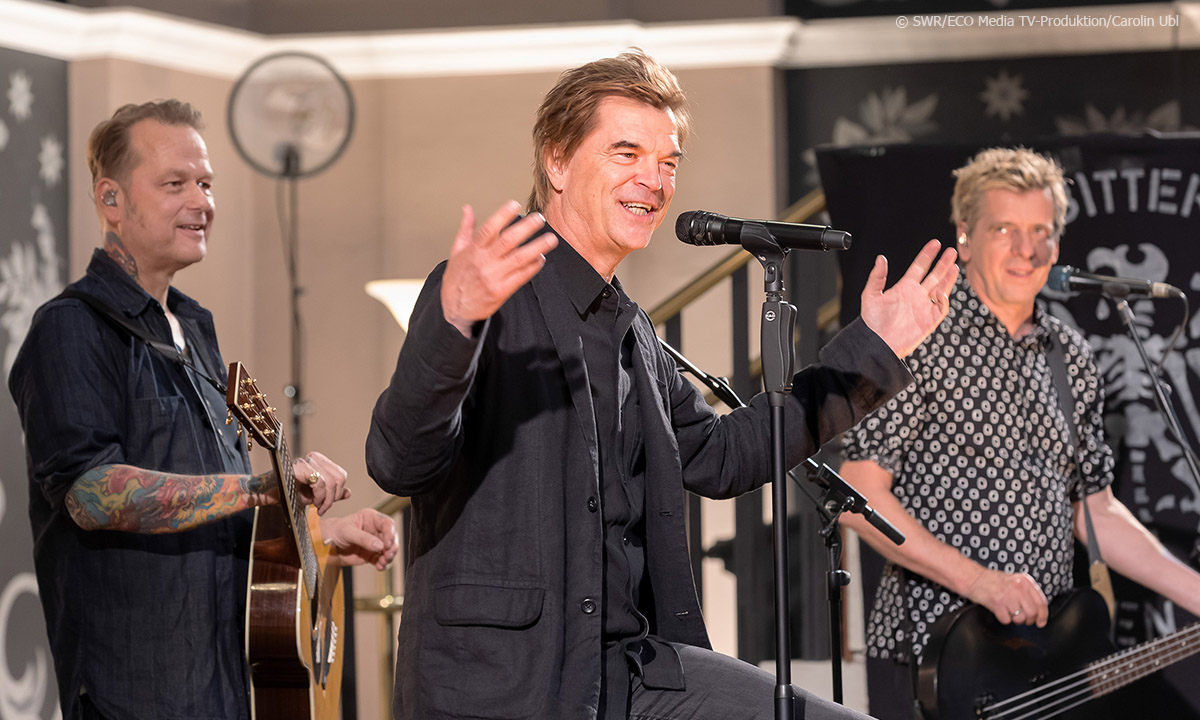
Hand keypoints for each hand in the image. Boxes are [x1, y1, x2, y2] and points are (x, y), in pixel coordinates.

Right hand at [292, 451, 349, 515]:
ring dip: (325, 499)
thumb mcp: (314, 495)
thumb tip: (348, 493)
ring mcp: (307, 461)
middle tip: (322, 508)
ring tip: (317, 506)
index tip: (326, 504)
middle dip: (332, 498)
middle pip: (338, 478)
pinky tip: (312, 502)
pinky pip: (319, 482)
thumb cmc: (288, 492)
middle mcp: (314, 457)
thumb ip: (331, 493)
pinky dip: (318, 496)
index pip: (340, 475)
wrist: (268, 494)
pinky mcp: (300, 467)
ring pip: (330, 481)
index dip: (337, 492)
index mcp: (319, 460)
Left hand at [320, 509, 398, 569]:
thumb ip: (363, 538)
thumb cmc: (334, 532)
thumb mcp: (347, 532)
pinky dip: (382, 564)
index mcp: (371, 519)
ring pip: (388, 550)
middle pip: (391, 538)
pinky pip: (381, 560)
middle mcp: (375, 530)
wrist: (325, 546)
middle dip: (392, 547)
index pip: (387, 524)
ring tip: (383, 562)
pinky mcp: (371, 555)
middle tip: (387, 555)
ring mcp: (374, 543)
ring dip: (388, 557)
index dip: (390, 534)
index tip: (387, 544)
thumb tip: (379, 546)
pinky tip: (379, 567)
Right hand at [441, 201, 557, 337]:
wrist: (454, 309)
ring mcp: (494, 277)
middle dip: (526, 228)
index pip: (489, 228)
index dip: (502, 215)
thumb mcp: (456, 251)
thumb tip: (468, 209)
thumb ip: (465, 228)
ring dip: (537, 247)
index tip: (515, 204)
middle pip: (508, 241)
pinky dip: (533, 267)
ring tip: (550, 239)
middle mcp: (484, 262)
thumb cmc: (457, 279)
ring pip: (519, 259)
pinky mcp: (502, 291)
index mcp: (473, 250)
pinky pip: (521, 277)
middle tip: (539, 218)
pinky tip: (541, 259)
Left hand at [860, 239, 958, 357]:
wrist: (877, 342)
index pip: (919, 267)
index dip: (927, 255)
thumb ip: (877, 277)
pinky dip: (944, 299)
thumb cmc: (872, 322)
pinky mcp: (930, 320)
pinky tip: (942, 291)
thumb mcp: (870, 296)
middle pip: (934, 275)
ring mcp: (924, 307)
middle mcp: (916, 295)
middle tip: (951, 251)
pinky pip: (941, 308)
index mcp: (904, 287)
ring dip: (948, 278)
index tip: (935, 244)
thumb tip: (881, 258)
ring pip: (941, 289)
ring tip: (954, 265)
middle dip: (943, 263)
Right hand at [964, 568, 1048, 626]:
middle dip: (1028, 620)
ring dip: (1015, 620)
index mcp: (1025, 581)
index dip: (1043, 616)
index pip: (1041, 603)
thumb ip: (1027, 593)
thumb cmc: (993, 581)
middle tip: (1023, 620)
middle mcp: (1018, 588)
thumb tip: (1038, 612)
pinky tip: (1000, 611)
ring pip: (1020, 619)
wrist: (974, 578)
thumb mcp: (1014, 581)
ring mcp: (1008, 596)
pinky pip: (1006, 620)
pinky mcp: (997, 603)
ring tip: (1009, 613)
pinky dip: (1003, 619)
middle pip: (1032, 613)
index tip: (1041, 622)